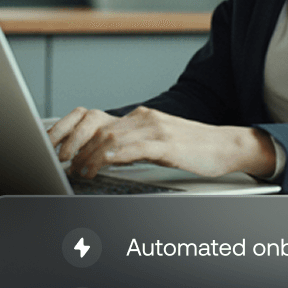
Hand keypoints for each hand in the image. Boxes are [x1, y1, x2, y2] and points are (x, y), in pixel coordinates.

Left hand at [48, 105, 275, 179]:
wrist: (226, 145)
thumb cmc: (194, 148)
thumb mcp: (158, 143)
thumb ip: (133, 145)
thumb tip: (105, 157)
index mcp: (141, 117)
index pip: (98, 121)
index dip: (74, 134)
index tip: (61, 151)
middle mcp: (144, 118)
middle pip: (98, 129)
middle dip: (76, 148)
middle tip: (65, 165)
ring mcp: (155, 128)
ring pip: (110, 138)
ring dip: (89, 156)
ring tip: (80, 171)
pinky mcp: (166, 143)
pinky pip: (131, 147)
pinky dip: (110, 157)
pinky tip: (100, 165)